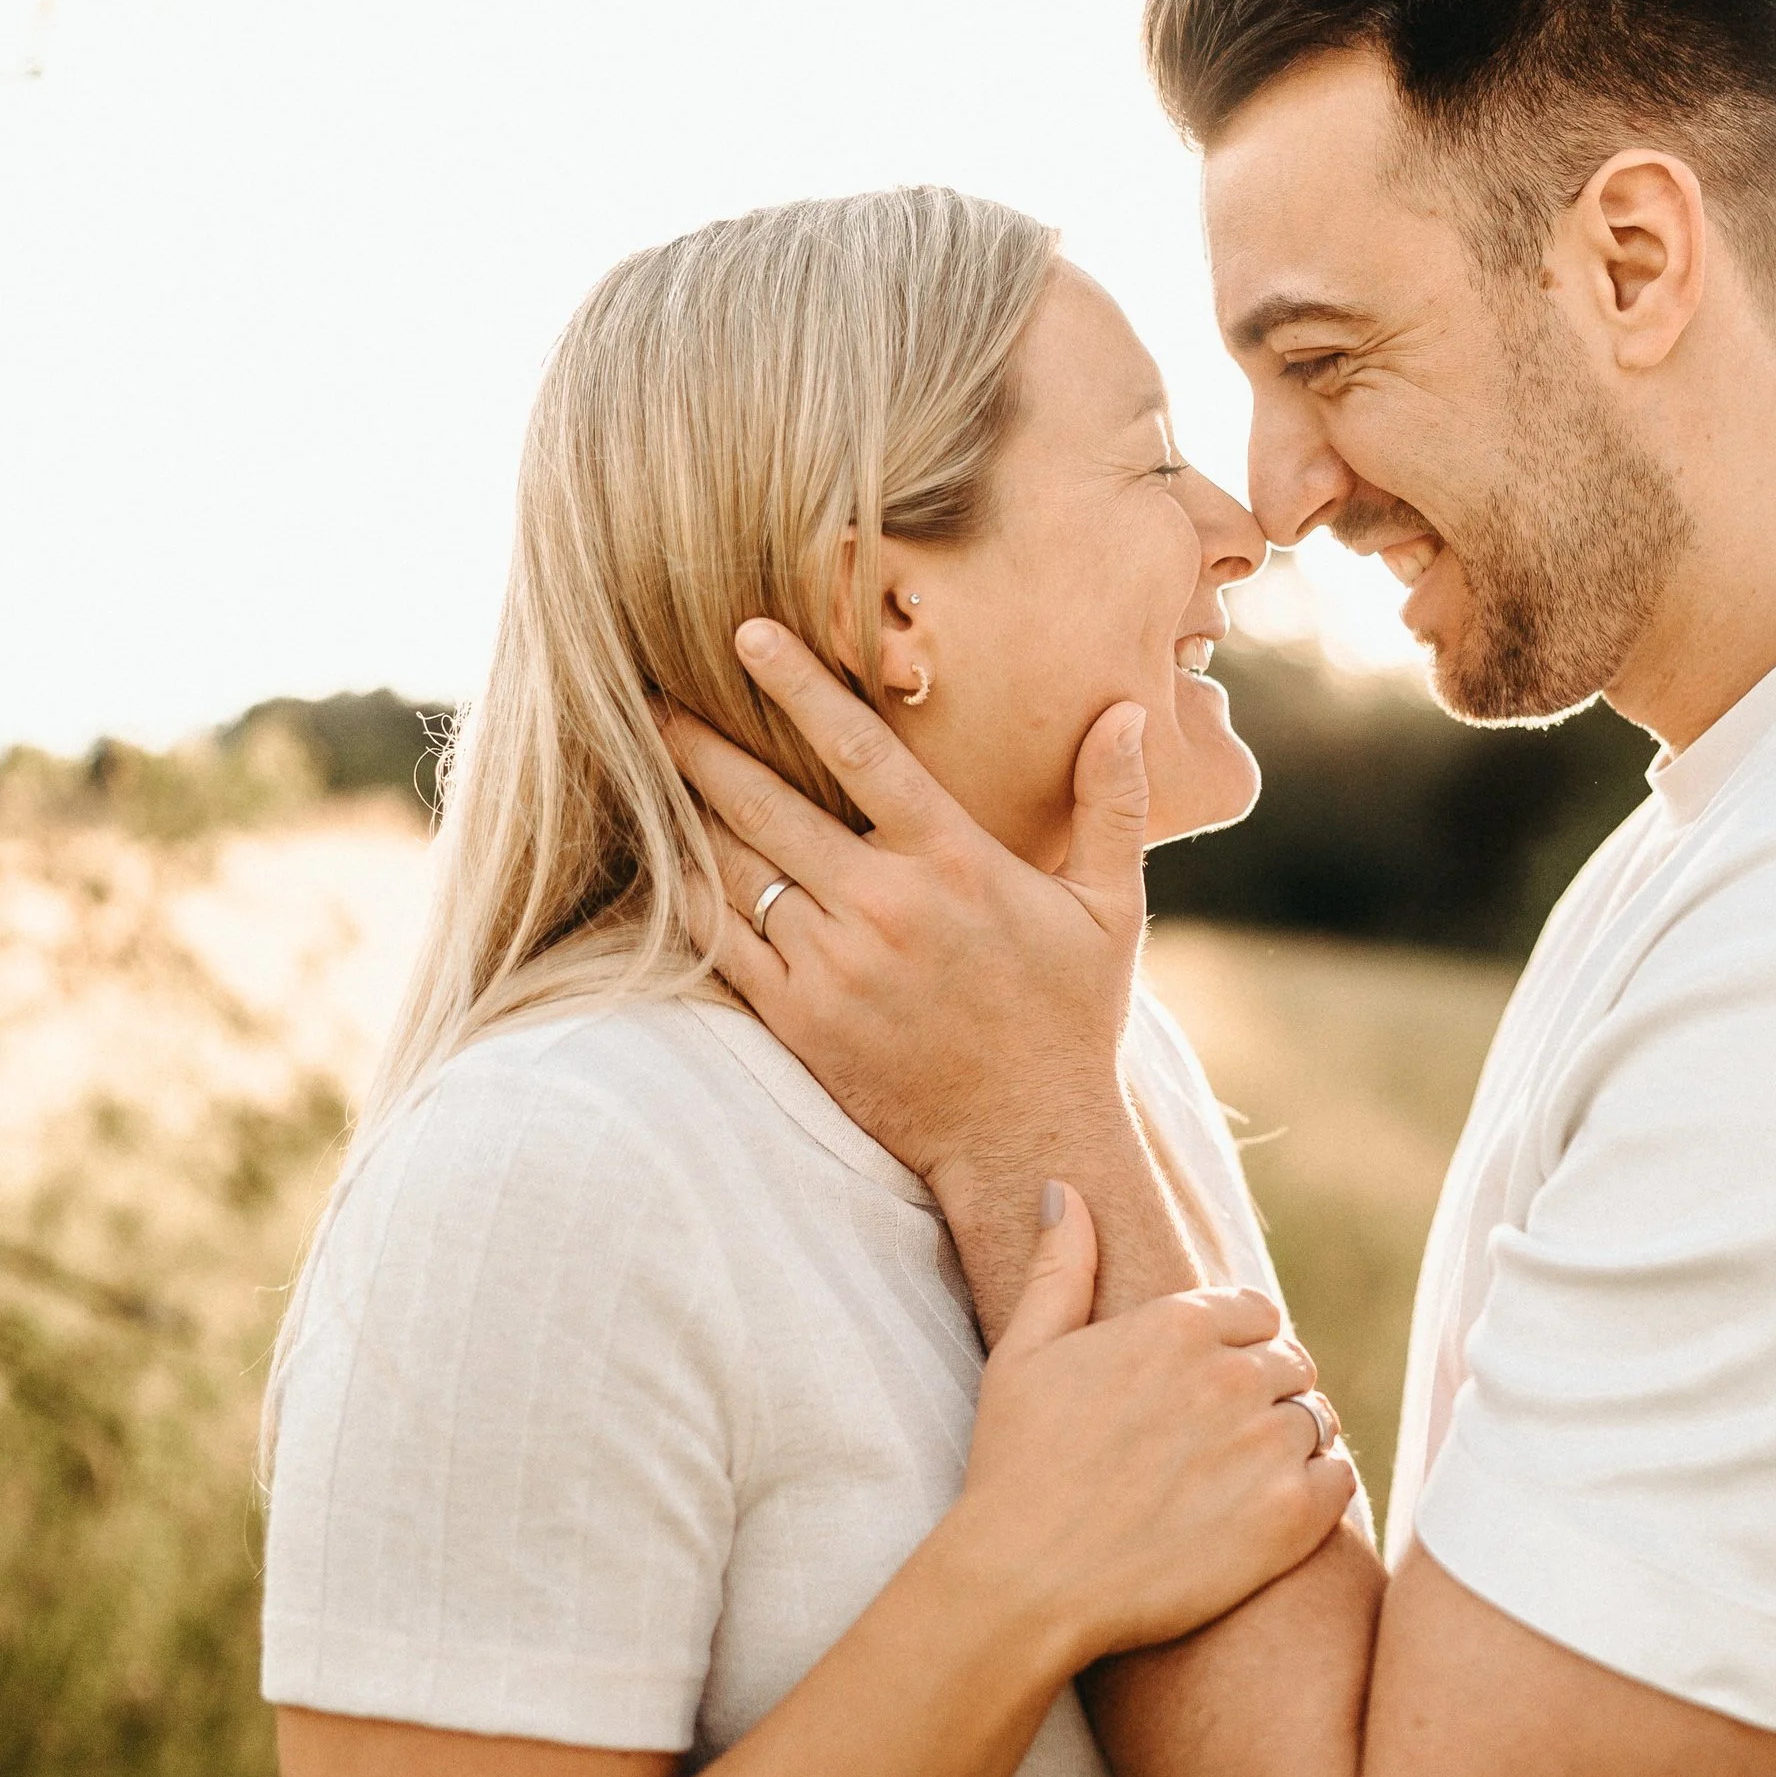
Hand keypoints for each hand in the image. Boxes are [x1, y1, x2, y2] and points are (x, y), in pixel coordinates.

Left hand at [661, 622, 1147, 1205]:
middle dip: (703, 742)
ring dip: (686, 810)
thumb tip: (1128, 712)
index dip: (800, 687)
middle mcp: (885, 906)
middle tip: (655, 694)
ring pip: (735, 867)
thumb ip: (1113, 806)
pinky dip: (688, 891)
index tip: (747, 636)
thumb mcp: (1113, 909)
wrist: (1026, 1139)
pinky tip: (662, 856)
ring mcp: (834, 965)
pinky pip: (723, 940)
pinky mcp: (799, 1018)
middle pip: (769, 802)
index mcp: (956, 862)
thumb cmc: (1071, 1018)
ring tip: (646, 763)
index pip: (863, 752)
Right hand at [948, 1187, 1358, 1666]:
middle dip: (1267, 1394)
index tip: (1214, 1384)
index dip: (1241, 1346)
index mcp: (1178, 1326)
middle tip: (1227, 1440)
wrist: (1025, 1581)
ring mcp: (1267, 1446)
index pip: (1256, 1312)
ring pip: (1317, 1421)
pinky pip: (1339, 1480)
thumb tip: (1063, 1191)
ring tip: (1245, 1479)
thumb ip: (1059, 1267)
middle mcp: (1233, 1374)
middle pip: (1291, 1365)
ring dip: (1292, 1443)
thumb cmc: (1015, 1467)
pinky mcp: (1292, 1517)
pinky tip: (1272, 1512)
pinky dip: (1317, 1490)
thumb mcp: (1023, 1352)